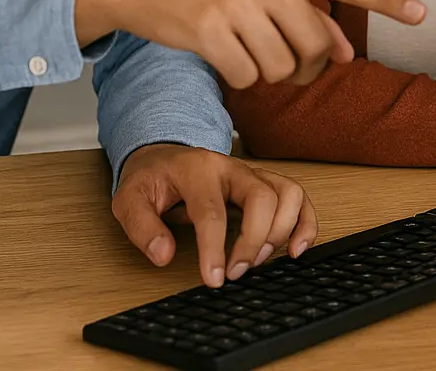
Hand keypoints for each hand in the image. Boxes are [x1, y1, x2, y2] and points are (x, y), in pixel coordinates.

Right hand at [76, 0, 425, 87]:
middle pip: (315, 44)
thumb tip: (344, 52)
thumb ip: (302, 9)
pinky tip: (221, 57)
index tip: (421, 14)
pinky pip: (248, 78)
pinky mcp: (210, 31)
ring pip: (281, 67)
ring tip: (246, 52)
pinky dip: (239, 78)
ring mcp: (236, 2)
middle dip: (305, 65)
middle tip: (285, 63)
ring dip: (268, 74)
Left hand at [113, 144, 317, 287]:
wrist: (163, 156)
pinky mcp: (265, 184)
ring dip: (282, 231)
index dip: (214, 248)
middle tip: (235, 273)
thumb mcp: (130, 200)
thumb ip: (142, 227)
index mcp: (196, 169)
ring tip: (262, 261)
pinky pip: (298, 197)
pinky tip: (296, 250)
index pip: (212, 210)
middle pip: (261, 197)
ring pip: (288, 192)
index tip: (214, 279)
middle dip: (254, 241)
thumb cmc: (151, 179)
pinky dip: (305, 223)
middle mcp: (230, 168)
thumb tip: (162, 254)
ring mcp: (251, 174)